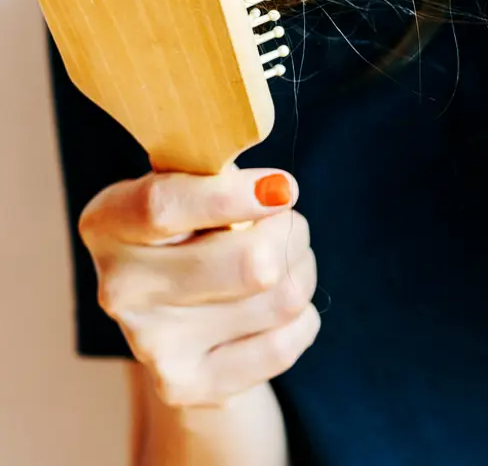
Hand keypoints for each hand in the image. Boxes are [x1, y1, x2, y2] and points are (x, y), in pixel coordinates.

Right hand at [78, 167, 318, 407]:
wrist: (179, 317)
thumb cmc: (197, 227)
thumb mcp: (192, 186)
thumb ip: (219, 175)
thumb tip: (275, 190)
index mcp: (110, 222)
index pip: (164, 207)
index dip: (233, 196)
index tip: (284, 187)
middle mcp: (119, 287)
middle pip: (248, 263)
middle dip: (290, 233)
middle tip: (290, 222)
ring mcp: (149, 344)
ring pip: (280, 297)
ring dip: (301, 270)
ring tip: (286, 260)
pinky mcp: (184, 386)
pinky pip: (284, 343)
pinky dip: (303, 317)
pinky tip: (283, 305)